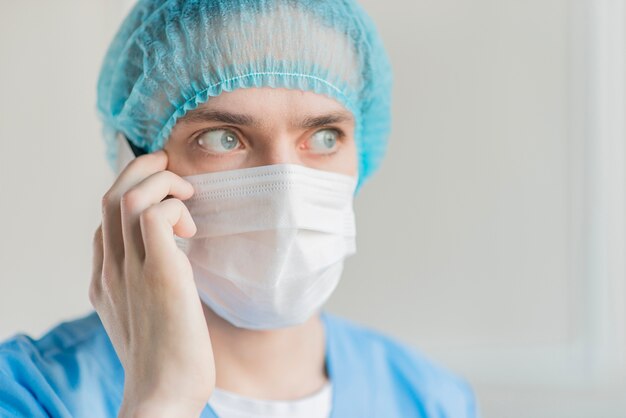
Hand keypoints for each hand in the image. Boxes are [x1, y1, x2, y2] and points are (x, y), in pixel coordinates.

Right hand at [89, 150, 214, 417]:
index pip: (106, 220)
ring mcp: (130, 270)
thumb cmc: (165, 361)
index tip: (164, 193)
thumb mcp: (148, 319)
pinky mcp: (160, 273)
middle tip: (171, 167)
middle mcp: (110, 270)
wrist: (163, 395)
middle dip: (141, 169)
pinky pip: (155, 215)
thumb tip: (173, 262)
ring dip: (160, 182)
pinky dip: (174, 206)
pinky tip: (193, 230)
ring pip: (128, 196)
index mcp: (105, 280)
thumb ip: (147, 288)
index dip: (133, 194)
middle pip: (110, 196)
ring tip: (188, 194)